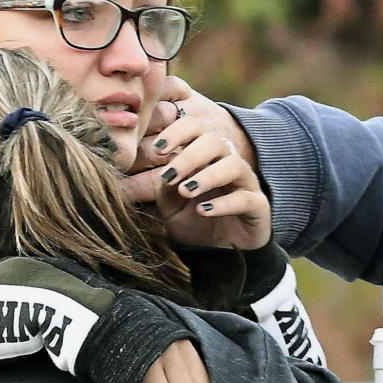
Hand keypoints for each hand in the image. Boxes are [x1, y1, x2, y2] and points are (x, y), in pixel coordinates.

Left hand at [122, 77, 269, 249]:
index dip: (177, 132)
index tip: (158, 149)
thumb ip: (157, 184)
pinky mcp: (258, 206)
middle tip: (169, 175)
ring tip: (185, 191)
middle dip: (190, 155)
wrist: (219, 255)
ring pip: (233, 165)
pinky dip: (223, 202)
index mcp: (205, 155)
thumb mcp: (168, 203)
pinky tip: (203, 210)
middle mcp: (227, 162)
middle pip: (214, 141)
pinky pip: (246, 197)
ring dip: (206, 175)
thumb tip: (125, 170)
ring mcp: (245, 183)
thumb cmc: (192, 222)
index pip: (195, 127)